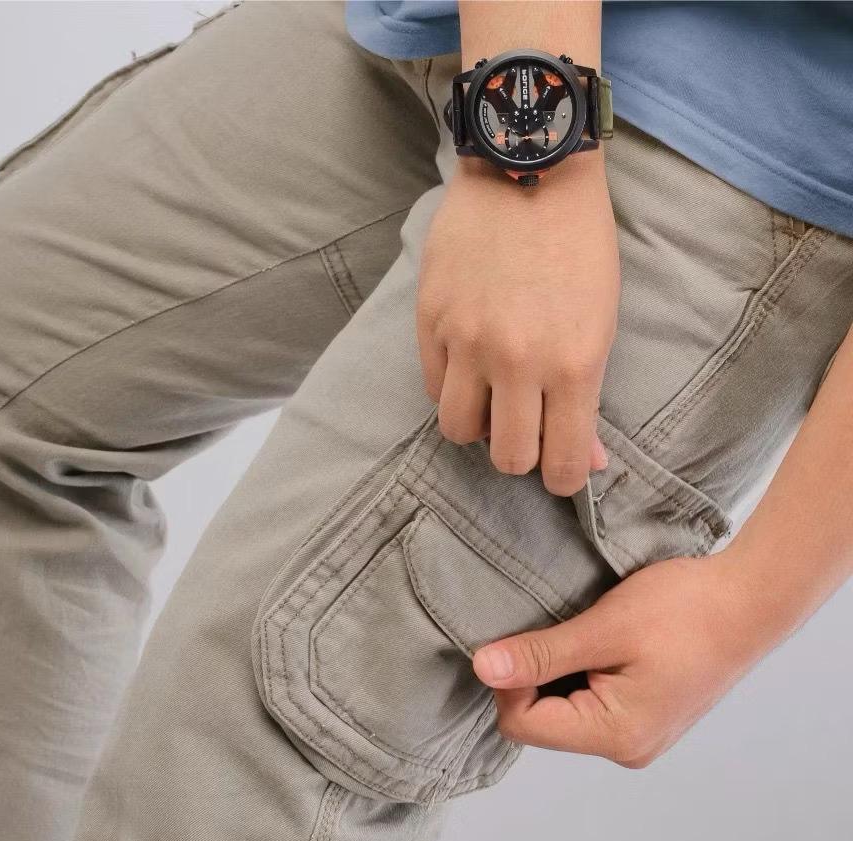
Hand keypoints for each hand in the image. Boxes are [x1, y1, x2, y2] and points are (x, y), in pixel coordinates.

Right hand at [416, 156, 619, 495]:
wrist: (527, 171)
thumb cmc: (578, 246)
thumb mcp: (601, 322)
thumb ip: (589, 396)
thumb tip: (588, 459)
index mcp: (574, 364)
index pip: (562, 462)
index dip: (562, 478)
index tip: (559, 470)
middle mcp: (518, 362)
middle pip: (507, 457)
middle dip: (520, 454)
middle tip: (526, 428)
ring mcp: (467, 342)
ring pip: (459, 430)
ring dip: (479, 424)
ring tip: (491, 396)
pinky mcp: (431, 321)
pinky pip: (434, 387)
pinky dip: (453, 387)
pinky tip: (468, 361)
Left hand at [471, 552, 777, 767]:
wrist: (749, 601)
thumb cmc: (683, 610)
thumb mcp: (602, 628)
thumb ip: (541, 654)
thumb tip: (482, 668)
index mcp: (615, 734)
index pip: (522, 724)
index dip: (510, 681)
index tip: (526, 637)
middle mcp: (626, 748)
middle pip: (540, 723)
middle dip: (533, 677)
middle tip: (556, 630)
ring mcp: (637, 736)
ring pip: (562, 712)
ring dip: (557, 673)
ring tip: (584, 634)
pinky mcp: (643, 717)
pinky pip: (588, 704)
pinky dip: (580, 673)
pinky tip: (598, 642)